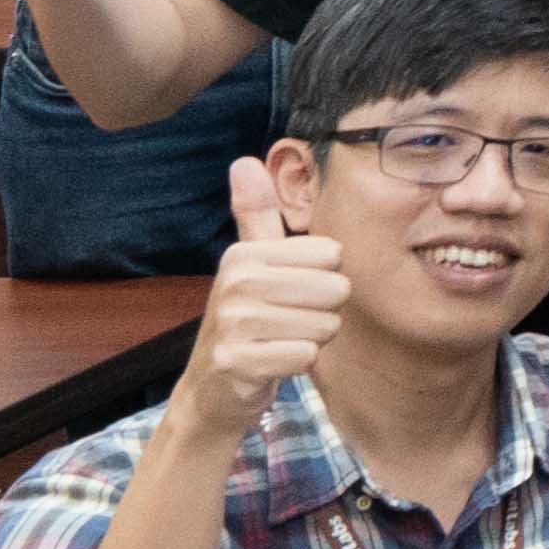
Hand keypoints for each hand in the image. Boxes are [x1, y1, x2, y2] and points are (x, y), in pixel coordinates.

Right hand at [185, 149, 350, 426]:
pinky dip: (299, 363)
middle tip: (287, 322)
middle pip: (336, 289)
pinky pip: (307, 355)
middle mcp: (235, 283)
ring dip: (312, 339)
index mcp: (244, 254)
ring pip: (326, 325)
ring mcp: (234, 324)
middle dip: (323, 312)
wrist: (212, 387)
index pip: (333, 254)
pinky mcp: (239, 362)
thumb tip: (245, 161)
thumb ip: (255, 214)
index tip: (290, 292)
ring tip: (280, 341)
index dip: (323, 278)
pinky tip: (273, 363)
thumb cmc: (246, 319)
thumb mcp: (250, 263)